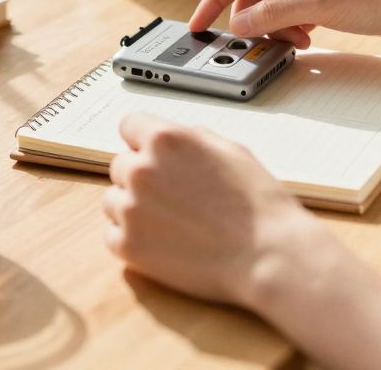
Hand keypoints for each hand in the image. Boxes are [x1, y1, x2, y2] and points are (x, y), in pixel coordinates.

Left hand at [103, 112, 323, 305]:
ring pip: (114, 200)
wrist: (267, 255)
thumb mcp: (230, 150)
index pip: (129, 125)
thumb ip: (191, 138)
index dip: (143, 142)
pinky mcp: (127, 246)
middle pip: (120, 165)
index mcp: (164, 140)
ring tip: (173, 223)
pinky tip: (166, 243)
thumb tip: (172, 139)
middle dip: (142, 177)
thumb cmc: (257, 204)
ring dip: (134, 208)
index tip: (153, 156)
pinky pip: (113, 235)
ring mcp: (130, 209)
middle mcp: (140, 170)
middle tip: (174, 197)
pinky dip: (134, 239)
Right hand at [189, 0, 380, 47]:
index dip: (214, 1)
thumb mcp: (317, 8)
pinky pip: (292, 13)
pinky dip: (291, 29)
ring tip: (292, 42)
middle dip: (251, 20)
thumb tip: (238, 23)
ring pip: (272, 6)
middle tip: (253, 43)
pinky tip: (304, 41)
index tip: (199, 24)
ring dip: (275, 28)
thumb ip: (272, 15)